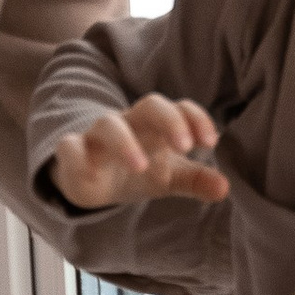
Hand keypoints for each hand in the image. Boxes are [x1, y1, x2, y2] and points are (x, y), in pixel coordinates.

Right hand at [50, 96, 229, 208]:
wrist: (93, 181)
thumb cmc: (138, 170)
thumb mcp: (171, 178)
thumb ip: (197, 180)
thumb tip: (225, 188)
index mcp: (156, 126)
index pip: (179, 109)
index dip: (196, 118)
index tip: (210, 141)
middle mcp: (129, 123)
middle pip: (149, 105)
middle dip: (169, 120)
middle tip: (184, 146)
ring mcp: (98, 136)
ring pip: (109, 124)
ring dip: (125, 142)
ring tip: (141, 167)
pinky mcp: (72, 152)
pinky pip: (69, 147)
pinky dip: (78, 158)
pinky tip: (92, 176)